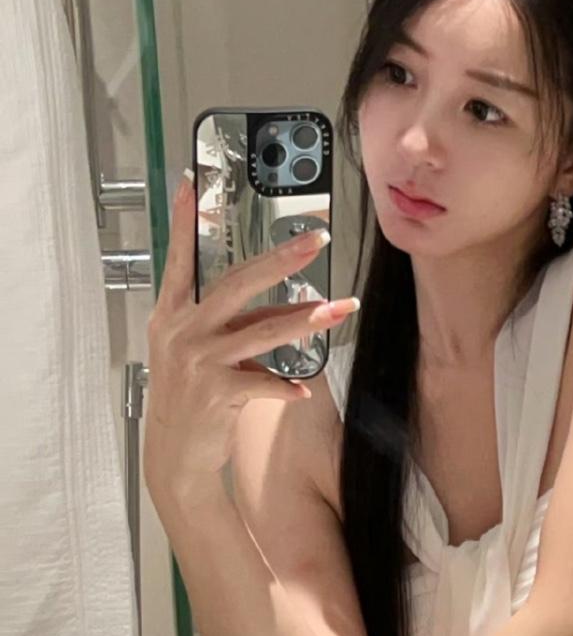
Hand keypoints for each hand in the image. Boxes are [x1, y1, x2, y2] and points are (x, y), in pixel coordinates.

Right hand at [143, 170, 358, 491]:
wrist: (175, 453)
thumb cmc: (189, 398)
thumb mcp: (194, 351)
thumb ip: (228, 324)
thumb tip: (281, 307)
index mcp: (171, 314)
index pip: (179, 259)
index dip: (187, 222)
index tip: (193, 182)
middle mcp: (183, 331)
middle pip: (238, 284)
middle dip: (281, 259)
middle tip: (316, 240)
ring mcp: (199, 360)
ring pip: (262, 332)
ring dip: (304, 319)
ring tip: (338, 308)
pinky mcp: (217, 392)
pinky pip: (264, 383)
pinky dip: (286, 386)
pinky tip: (303, 390)